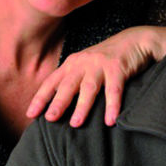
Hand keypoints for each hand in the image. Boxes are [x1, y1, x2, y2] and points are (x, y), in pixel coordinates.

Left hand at [25, 26, 165, 126]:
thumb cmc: (108, 60)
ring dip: (82, 106)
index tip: (30, 114)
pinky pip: (114, 90)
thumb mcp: (86, 67)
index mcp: (72, 64)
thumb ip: (73, 82)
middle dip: (58, 102)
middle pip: (68, 85)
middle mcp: (83, 63)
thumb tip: (57, 107)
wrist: (135, 41)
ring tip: (76, 124)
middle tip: (50, 119)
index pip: (52, 82)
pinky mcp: (118, 68)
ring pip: (89, 88)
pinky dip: (112, 106)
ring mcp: (100, 65)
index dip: (40, 98)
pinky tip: (110, 121)